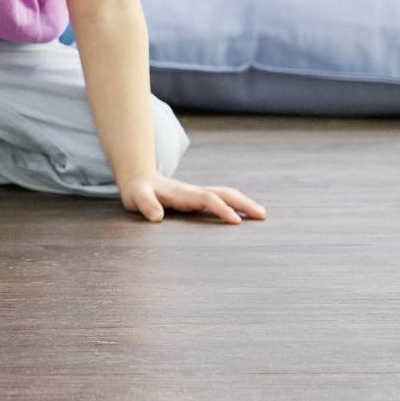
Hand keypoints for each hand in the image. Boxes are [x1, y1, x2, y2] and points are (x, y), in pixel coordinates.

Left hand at [119, 170, 266, 223]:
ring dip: (243, 203)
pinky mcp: (198, 199)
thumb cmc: (138, 191)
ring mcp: (198, 194)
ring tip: (261, 215)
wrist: (139, 179)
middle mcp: (194, 192)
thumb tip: (157, 216)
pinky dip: (236, 205)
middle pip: (224, 193)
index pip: (207, 199)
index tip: (236, 221)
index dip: (221, 209)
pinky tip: (245, 215)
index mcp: (183, 193)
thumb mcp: (137, 197)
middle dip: (243, 203)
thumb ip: (146, 205)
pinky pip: (221, 200)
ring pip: (225, 195)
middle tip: (262, 216)